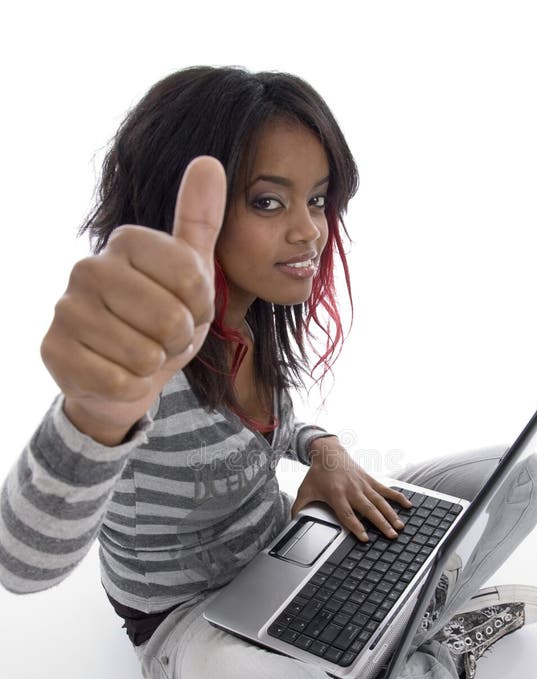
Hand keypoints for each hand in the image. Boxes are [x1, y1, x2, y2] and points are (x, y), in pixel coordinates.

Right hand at [40, 156, 226, 444]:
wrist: (123, 376)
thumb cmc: (160, 322)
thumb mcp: (189, 274)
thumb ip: (199, 221)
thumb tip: (209, 160)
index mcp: (126, 241)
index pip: (194, 281)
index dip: (201, 309)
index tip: (188, 310)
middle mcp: (89, 267)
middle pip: (171, 320)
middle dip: (177, 341)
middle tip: (162, 339)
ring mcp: (65, 308)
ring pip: (145, 354)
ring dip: (153, 366)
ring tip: (140, 355)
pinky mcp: (54, 350)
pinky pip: (121, 382)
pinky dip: (130, 388)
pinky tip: (118, 374)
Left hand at [290, 437, 411, 541]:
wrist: (328, 452)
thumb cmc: (317, 474)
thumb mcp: (305, 490)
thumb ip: (299, 507)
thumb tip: (292, 522)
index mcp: (336, 494)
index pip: (347, 514)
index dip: (356, 527)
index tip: (365, 538)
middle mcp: (352, 490)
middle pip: (368, 510)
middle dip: (380, 524)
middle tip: (391, 536)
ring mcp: (363, 484)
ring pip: (380, 501)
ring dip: (391, 514)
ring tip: (400, 526)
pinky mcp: (370, 480)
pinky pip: (386, 490)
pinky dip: (397, 497)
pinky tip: (408, 505)